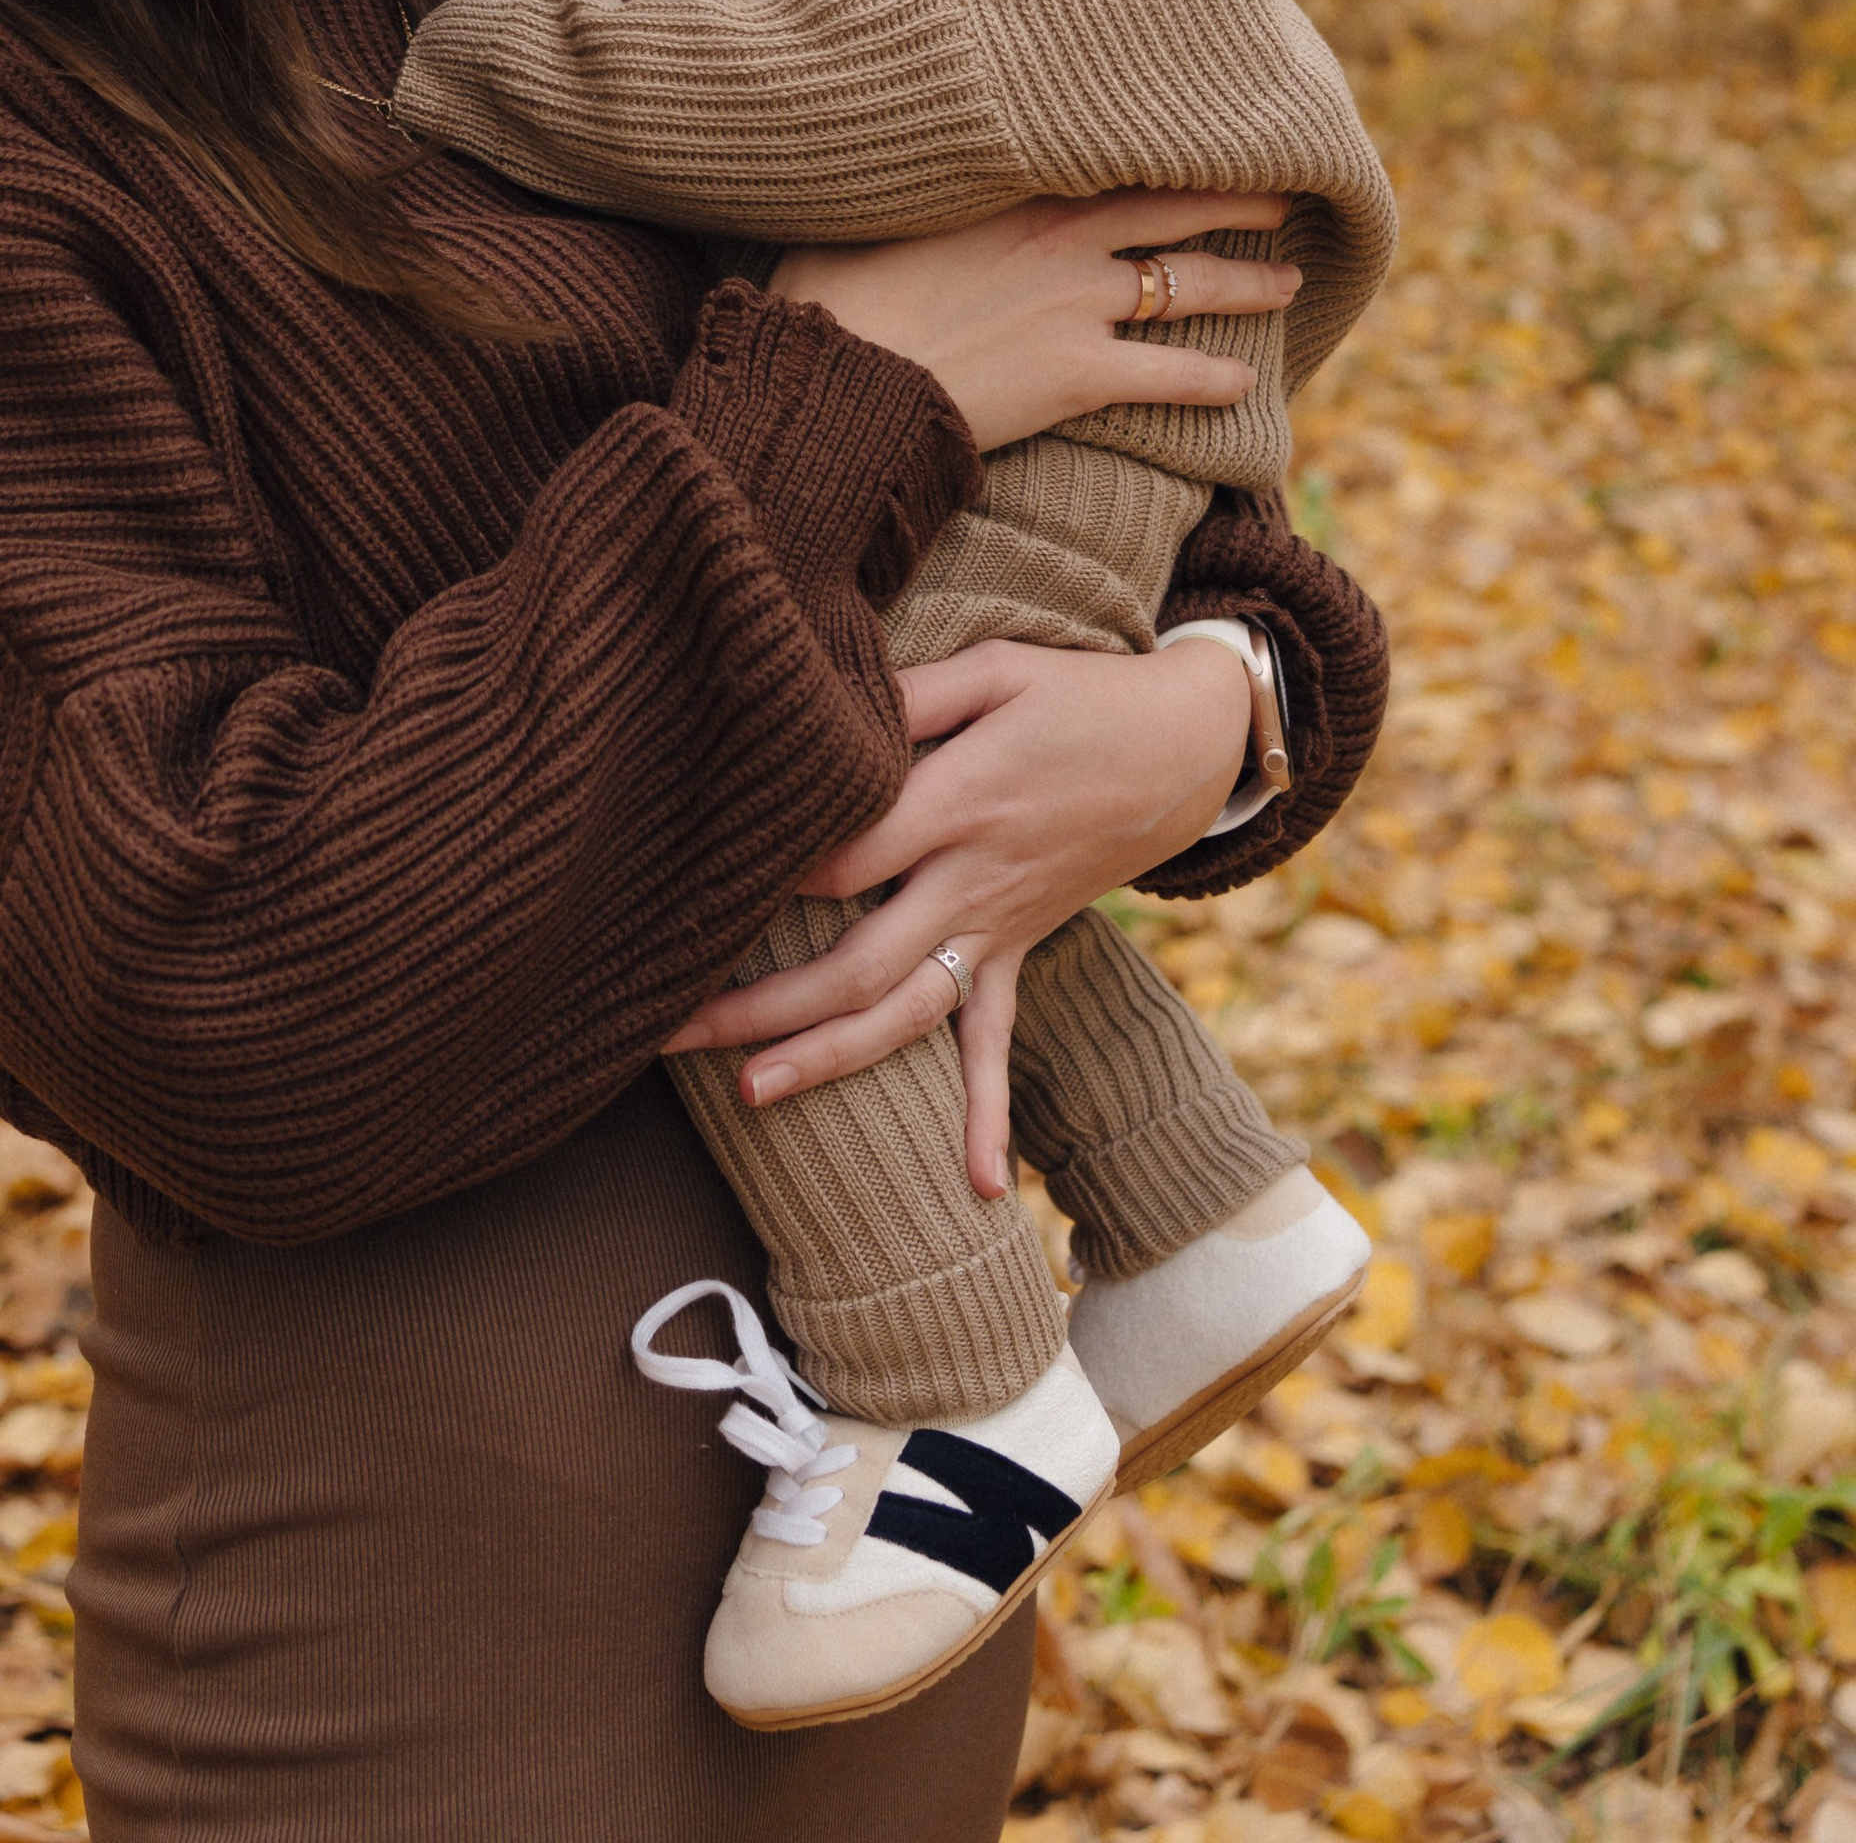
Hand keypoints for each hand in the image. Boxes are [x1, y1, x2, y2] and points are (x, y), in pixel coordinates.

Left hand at [665, 637, 1248, 1198]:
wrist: (1186, 747)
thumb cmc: (1078, 695)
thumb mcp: (998, 669)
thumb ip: (910, 695)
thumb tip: (824, 708)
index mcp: (961, 801)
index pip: (850, 857)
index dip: (776, 875)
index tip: (700, 888)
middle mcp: (974, 879)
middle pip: (859, 960)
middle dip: (763, 1003)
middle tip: (669, 1028)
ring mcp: (1000, 925)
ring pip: (908, 1013)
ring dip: (829, 1059)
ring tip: (748, 1095)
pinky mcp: (1020, 946)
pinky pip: (1000, 1038)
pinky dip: (990, 1113)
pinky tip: (983, 1186)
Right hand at [775, 192, 1295, 451]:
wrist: (840, 373)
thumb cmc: (830, 296)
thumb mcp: (855, 213)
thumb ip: (898, 191)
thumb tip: (880, 163)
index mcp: (1009, 191)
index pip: (1106, 157)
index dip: (1158, 151)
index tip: (1196, 140)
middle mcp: (1059, 238)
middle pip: (1170, 207)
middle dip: (1234, 200)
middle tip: (1281, 196)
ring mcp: (1076, 305)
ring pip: (1188, 285)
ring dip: (1247, 284)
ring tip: (1288, 282)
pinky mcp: (1080, 375)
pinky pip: (1169, 375)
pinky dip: (1214, 379)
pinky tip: (1245, 382)